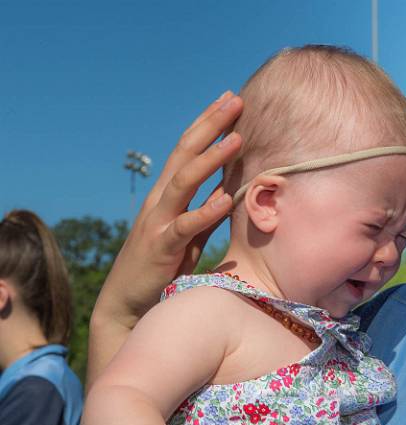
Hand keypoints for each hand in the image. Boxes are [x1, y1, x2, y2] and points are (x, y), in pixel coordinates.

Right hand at [96, 91, 244, 325]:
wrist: (127, 303)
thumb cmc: (162, 265)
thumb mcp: (188, 232)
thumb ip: (206, 209)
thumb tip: (230, 189)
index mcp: (167, 194)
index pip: (187, 149)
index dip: (208, 123)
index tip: (229, 99)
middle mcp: (160, 200)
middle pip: (185, 153)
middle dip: (211, 125)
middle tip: (235, 100)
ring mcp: (158, 221)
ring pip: (183, 181)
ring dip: (211, 159)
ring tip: (237, 140)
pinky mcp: (161, 247)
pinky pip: (185, 226)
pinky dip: (206, 211)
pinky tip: (226, 199)